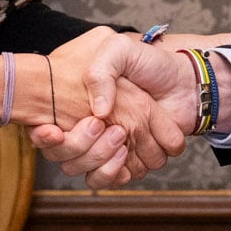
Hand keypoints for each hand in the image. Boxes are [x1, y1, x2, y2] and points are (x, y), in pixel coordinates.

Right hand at [38, 30, 192, 185]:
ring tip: (119, 136)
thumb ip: (101, 72)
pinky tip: (125, 153)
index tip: (52, 131)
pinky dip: (117, 171)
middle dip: (82, 145)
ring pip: (88, 171)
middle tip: (102, 124)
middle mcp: (90, 130)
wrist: (185, 81)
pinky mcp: (130, 161)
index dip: (45, 137)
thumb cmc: (150, 64)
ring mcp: (109, 147)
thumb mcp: (119, 50)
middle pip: (67, 158)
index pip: (48, 132)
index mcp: (79, 105)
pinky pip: (113, 179)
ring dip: (100, 159)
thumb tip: (98, 112)